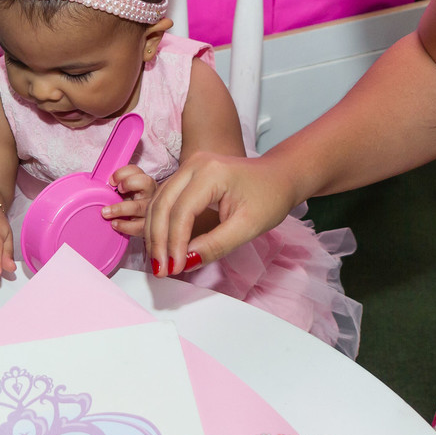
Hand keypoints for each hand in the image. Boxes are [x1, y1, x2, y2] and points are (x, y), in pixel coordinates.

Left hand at [101, 164, 155, 236]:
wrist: (138, 224)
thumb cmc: (129, 205)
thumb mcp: (125, 194)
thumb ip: (115, 188)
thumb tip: (95, 184)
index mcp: (143, 183)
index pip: (136, 170)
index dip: (123, 173)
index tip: (111, 181)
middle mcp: (150, 194)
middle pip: (145, 182)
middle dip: (129, 183)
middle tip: (117, 189)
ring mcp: (150, 210)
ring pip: (139, 207)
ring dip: (120, 209)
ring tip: (105, 212)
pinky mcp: (147, 226)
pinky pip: (138, 226)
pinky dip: (125, 225)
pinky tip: (114, 224)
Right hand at [145, 152, 296, 276]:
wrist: (280, 176)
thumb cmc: (270, 197)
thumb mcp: (248, 227)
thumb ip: (215, 245)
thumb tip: (185, 262)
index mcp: (211, 172)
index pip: (181, 211)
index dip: (174, 243)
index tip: (174, 269)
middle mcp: (194, 164)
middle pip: (163, 204)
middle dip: (158, 240)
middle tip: (160, 270)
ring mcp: (188, 167)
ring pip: (159, 202)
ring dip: (156, 234)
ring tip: (159, 263)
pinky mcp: (187, 175)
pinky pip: (165, 200)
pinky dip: (161, 224)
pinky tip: (163, 246)